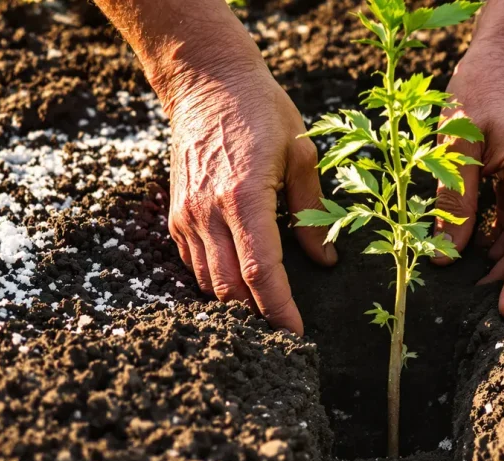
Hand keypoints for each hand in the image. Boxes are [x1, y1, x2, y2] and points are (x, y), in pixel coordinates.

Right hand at [163, 55, 336, 335]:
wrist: (206, 82)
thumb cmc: (261, 111)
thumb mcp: (301, 155)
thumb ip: (313, 212)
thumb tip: (327, 261)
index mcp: (244, 196)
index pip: (260, 272)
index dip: (279, 309)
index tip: (296, 334)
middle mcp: (209, 211)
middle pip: (231, 288)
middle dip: (259, 317)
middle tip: (285, 334)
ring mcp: (187, 214)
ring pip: (209, 282)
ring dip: (236, 305)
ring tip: (264, 317)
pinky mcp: (176, 214)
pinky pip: (194, 264)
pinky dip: (215, 283)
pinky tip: (237, 287)